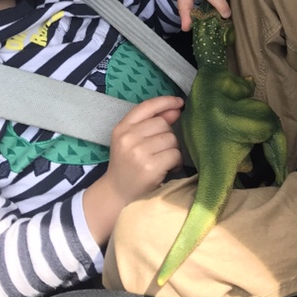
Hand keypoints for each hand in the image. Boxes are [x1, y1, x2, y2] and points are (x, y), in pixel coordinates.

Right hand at [83, 95, 183, 245]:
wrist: (117, 194)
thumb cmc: (127, 165)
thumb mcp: (131, 141)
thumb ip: (151, 123)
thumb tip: (175, 109)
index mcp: (121, 128)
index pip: (146, 107)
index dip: (165, 102)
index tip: (179, 103)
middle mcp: (128, 138)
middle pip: (163, 124)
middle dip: (168, 135)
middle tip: (162, 150)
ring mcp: (138, 152)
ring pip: (171, 138)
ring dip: (174, 149)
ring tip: (164, 160)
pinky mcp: (150, 167)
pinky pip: (175, 154)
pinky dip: (176, 162)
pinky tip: (169, 168)